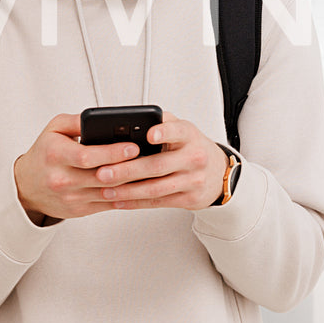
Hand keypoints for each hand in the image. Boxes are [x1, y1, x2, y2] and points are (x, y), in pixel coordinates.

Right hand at [12, 113, 143, 223]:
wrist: (26, 187)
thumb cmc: (44, 153)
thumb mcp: (55, 129)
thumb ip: (78, 120)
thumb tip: (103, 116)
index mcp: (55, 155)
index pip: (87, 156)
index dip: (112, 153)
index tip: (133, 147)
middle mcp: (61, 179)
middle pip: (101, 176)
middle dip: (128, 168)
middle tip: (150, 159)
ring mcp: (71, 197)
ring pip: (109, 192)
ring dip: (132, 184)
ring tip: (151, 172)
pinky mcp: (79, 210)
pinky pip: (108, 204)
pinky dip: (126, 196)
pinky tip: (141, 186)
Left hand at [93, 111, 228, 211]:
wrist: (219, 173)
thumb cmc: (191, 148)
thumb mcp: (182, 130)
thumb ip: (160, 122)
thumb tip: (129, 119)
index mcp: (189, 136)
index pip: (178, 131)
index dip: (164, 132)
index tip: (149, 134)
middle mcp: (194, 158)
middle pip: (158, 165)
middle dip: (127, 170)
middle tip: (103, 172)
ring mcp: (193, 180)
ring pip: (156, 188)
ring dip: (127, 191)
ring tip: (105, 190)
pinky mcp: (189, 199)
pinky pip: (158, 202)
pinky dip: (136, 203)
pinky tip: (119, 201)